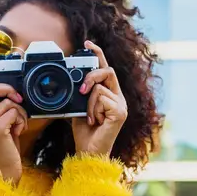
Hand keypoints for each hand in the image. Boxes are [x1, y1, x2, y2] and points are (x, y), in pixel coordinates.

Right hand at [0, 64, 27, 184]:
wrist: (5, 171)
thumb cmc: (6, 150)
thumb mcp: (2, 128)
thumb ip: (1, 113)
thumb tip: (12, 96)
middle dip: (8, 88)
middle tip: (18, 97)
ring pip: (9, 103)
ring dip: (21, 113)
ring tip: (19, 126)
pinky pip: (14, 112)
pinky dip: (21, 121)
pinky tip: (18, 132)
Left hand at [72, 40, 127, 156]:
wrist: (89, 152)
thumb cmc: (85, 133)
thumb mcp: (79, 108)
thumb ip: (80, 94)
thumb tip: (75, 80)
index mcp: (110, 95)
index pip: (106, 69)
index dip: (98, 54)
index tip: (87, 43)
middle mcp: (118, 98)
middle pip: (108, 71)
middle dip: (92, 75)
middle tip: (81, 89)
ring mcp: (121, 105)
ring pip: (100, 88)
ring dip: (88, 104)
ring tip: (91, 118)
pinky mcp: (120, 112)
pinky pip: (101, 99)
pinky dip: (93, 110)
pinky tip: (96, 122)